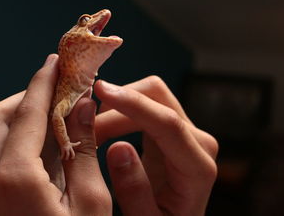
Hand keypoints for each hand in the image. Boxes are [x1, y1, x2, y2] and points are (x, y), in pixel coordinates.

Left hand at [0, 54, 110, 215]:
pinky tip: (40, 145)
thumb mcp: (91, 203)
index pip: (27, 113)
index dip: (43, 82)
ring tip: (52, 115)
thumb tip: (83, 105)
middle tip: (56, 91)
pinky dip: (13, 142)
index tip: (54, 62)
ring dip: (18, 119)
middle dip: (26, 98)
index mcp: (14, 179)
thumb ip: (84, 150)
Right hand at [94, 76, 217, 215]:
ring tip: (91, 130)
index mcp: (198, 168)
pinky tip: (103, 125)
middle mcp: (198, 141)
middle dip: (118, 104)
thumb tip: (118, 147)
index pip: (168, 124)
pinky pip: (146, 103)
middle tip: (85, 127)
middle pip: (158, 96)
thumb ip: (135, 191)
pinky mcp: (172, 126)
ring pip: (150, 94)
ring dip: (117, 105)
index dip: (133, 104)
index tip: (101, 91)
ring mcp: (186, 129)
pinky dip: (121, 107)